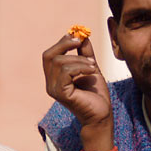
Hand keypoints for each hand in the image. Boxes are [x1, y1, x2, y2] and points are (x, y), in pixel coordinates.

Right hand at [42, 33, 113, 149]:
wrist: (102, 113)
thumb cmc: (96, 94)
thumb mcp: (90, 68)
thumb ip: (85, 53)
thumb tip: (82, 36)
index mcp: (54, 77)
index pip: (50, 54)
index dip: (62, 42)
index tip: (77, 36)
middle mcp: (50, 83)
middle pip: (49, 55)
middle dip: (65, 45)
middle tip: (80, 42)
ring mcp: (53, 89)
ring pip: (59, 62)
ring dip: (79, 59)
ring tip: (93, 65)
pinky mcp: (60, 93)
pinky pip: (66, 72)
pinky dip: (80, 67)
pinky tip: (92, 70)